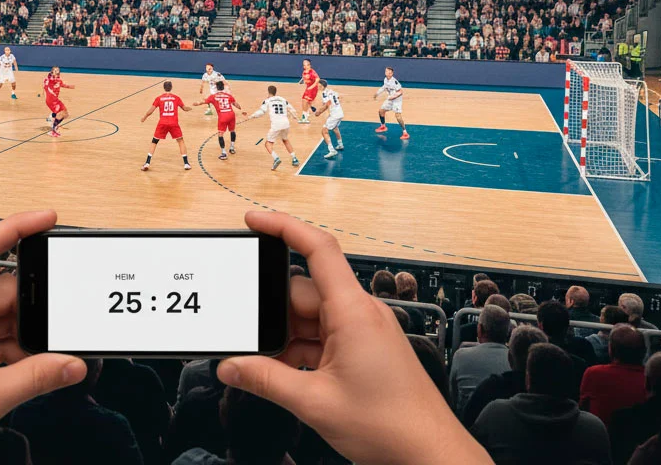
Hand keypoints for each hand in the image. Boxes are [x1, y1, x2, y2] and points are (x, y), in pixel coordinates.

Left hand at [0, 210, 84, 464]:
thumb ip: (36, 378)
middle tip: (67, 319)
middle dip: (36, 306)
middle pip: (4, 291)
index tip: (47, 218)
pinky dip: (16, 351)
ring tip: (52, 353)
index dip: (16, 227)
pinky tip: (35, 367)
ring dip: (27, 335)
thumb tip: (73, 364)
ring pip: (3, 319)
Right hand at [215, 212, 490, 464]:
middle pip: (303, 292)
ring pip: (310, 318)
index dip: (283, 226)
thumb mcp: (314, 402)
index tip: (254, 220)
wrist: (428, 453)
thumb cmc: (390, 426)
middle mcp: (360, 314)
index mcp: (353, 312)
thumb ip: (265, 380)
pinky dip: (301, 351)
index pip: (318, 249)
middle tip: (244, 335)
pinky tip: (285, 375)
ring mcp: (364, 331)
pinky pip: (323, 336)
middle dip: (271, 313)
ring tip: (266, 367)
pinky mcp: (365, 349)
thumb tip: (231, 367)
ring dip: (286, 338)